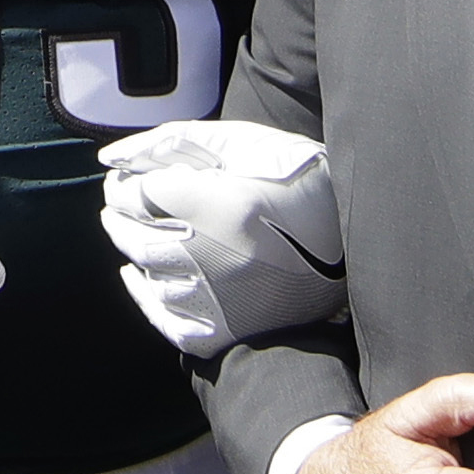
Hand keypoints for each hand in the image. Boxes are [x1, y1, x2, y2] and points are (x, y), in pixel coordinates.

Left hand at [95, 119, 345, 359]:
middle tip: (126, 204)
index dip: (127, 183)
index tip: (130, 180)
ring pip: (147, 272)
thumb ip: (180, 141)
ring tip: (149, 234)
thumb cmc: (304, 186)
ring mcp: (214, 301)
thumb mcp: (251, 145)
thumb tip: (117, 156)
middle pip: (132, 233)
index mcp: (222, 206)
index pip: (137, 194)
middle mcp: (211, 256)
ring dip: (139, 250)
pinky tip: (140, 275)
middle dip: (122, 215)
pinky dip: (144, 294)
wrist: (356, 250)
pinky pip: (162, 316)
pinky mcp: (219, 332)